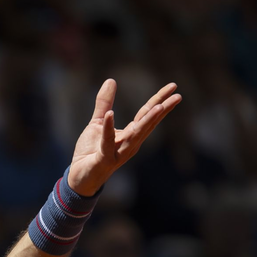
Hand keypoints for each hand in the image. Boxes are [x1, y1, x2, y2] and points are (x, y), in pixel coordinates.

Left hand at [68, 79, 180, 195]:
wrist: (79, 176)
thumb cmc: (91, 151)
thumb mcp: (98, 123)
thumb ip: (104, 103)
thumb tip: (111, 80)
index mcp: (130, 134)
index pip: (147, 114)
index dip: (160, 99)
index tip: (174, 86)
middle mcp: (130, 143)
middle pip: (148, 123)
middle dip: (163, 109)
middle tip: (177, 96)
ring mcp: (119, 152)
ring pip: (136, 135)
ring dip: (147, 121)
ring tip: (158, 106)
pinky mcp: (105, 158)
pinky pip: (108, 142)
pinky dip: (109, 128)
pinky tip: (111, 114)